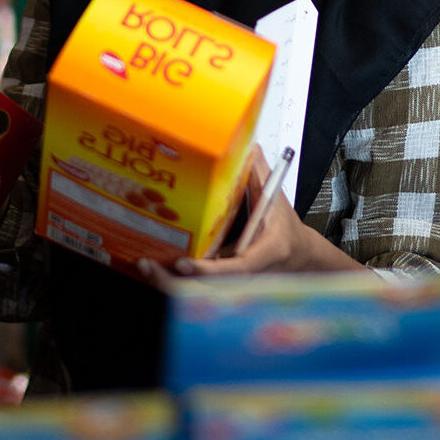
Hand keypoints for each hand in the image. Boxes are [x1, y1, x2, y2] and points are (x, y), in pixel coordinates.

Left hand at [144, 149, 361, 281]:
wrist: (297, 255)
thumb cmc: (284, 229)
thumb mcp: (277, 199)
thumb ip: (259, 172)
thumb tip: (247, 146)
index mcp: (264, 253)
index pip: (237, 268)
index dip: (208, 270)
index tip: (184, 263)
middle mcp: (245, 275)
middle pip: (206, 288)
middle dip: (174, 281)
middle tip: (149, 265)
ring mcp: (231, 283)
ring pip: (195, 292)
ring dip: (167, 281)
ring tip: (143, 266)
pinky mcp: (219, 284)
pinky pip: (193, 286)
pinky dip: (171, 279)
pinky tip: (150, 269)